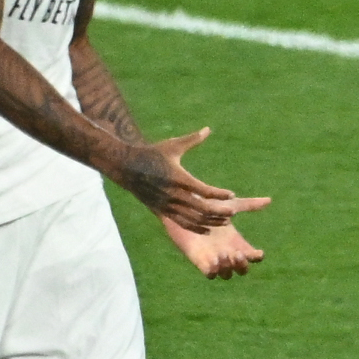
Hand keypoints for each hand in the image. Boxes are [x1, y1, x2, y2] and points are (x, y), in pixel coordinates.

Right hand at [113, 126, 271, 236]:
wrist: (125, 166)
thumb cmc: (152, 153)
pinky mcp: (162, 211)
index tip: (231, 195)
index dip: (219, 194)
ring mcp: (167, 204)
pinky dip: (196, 227)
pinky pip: (181, 223)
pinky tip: (207, 228)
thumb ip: (192, 140)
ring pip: (193, 219)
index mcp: (178, 177)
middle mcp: (173, 193)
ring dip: (210, 222)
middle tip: (233, 212)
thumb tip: (208, 129)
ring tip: (225, 222)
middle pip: (201, 208)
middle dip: (219, 212)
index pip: (204, 190)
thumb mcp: (172, 146)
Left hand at [162, 214, 263, 278]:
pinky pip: (210, 275)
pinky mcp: (200, 261)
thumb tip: (269, 200)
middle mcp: (227, 253)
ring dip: (228, 268)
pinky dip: (214, 272)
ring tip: (222, 254)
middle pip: (242, 269)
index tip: (258, 253)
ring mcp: (214, 259)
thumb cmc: (207, 205)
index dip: (256, 257)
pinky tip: (214, 260)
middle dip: (242, 265)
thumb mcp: (230, 205)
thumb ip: (249, 205)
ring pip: (227, 274)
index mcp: (236, 242)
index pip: (252, 257)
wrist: (185, 209)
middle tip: (237, 254)